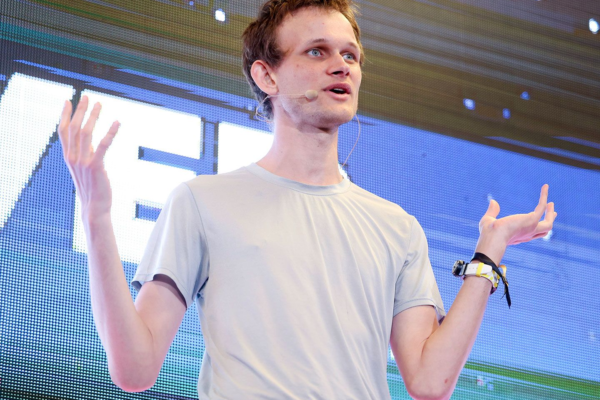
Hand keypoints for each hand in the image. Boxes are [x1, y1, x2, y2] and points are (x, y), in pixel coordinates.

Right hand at [58, 95, 119, 219]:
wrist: (94, 207)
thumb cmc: (92, 187)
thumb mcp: (84, 168)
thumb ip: (84, 153)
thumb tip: (89, 140)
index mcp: (68, 156)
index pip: (63, 131)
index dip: (64, 115)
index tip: (68, 100)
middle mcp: (73, 157)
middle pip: (73, 128)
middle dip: (80, 110)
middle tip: (87, 96)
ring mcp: (83, 162)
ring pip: (86, 133)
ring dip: (93, 116)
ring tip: (100, 104)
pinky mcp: (96, 166)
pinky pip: (103, 145)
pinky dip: (110, 132)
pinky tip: (117, 122)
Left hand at [474, 184, 556, 264]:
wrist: (493, 237)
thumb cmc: (488, 233)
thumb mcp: (488, 220)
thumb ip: (492, 211)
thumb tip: (493, 202)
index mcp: (518, 236)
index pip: (531, 233)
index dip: (536, 227)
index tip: (537, 218)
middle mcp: (527, 234)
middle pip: (544, 230)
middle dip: (549, 221)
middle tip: (554, 212)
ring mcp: (531, 228)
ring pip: (548, 223)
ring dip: (550, 213)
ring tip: (550, 202)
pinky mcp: (532, 220)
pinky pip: (542, 207)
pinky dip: (544, 196)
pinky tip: (545, 187)